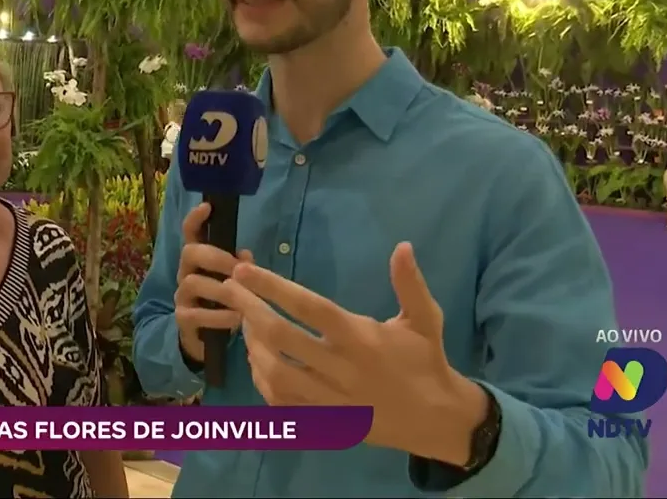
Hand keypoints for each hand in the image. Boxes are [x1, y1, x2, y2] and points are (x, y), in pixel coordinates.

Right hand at [174, 202, 251, 363]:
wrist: (205, 340)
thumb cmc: (222, 303)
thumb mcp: (234, 283)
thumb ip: (241, 267)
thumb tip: (247, 256)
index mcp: (198, 260)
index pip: (191, 233)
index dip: (196, 219)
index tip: (207, 207)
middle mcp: (185, 273)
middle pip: (189, 252)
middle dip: (216, 257)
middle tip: (238, 268)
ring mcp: (181, 296)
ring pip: (191, 283)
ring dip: (221, 289)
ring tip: (242, 299)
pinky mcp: (182, 319)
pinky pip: (196, 314)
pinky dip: (219, 316)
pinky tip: (237, 319)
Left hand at [224, 242, 487, 465]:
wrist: (436, 420)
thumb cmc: (426, 362)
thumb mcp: (425, 320)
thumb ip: (410, 284)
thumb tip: (402, 246)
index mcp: (361, 338)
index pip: (309, 307)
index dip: (273, 287)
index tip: (244, 270)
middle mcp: (341, 368)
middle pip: (282, 338)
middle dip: (249, 310)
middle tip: (229, 288)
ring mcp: (329, 399)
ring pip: (275, 373)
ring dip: (252, 346)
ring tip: (243, 322)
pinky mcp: (324, 421)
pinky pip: (281, 403)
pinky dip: (262, 381)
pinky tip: (257, 360)